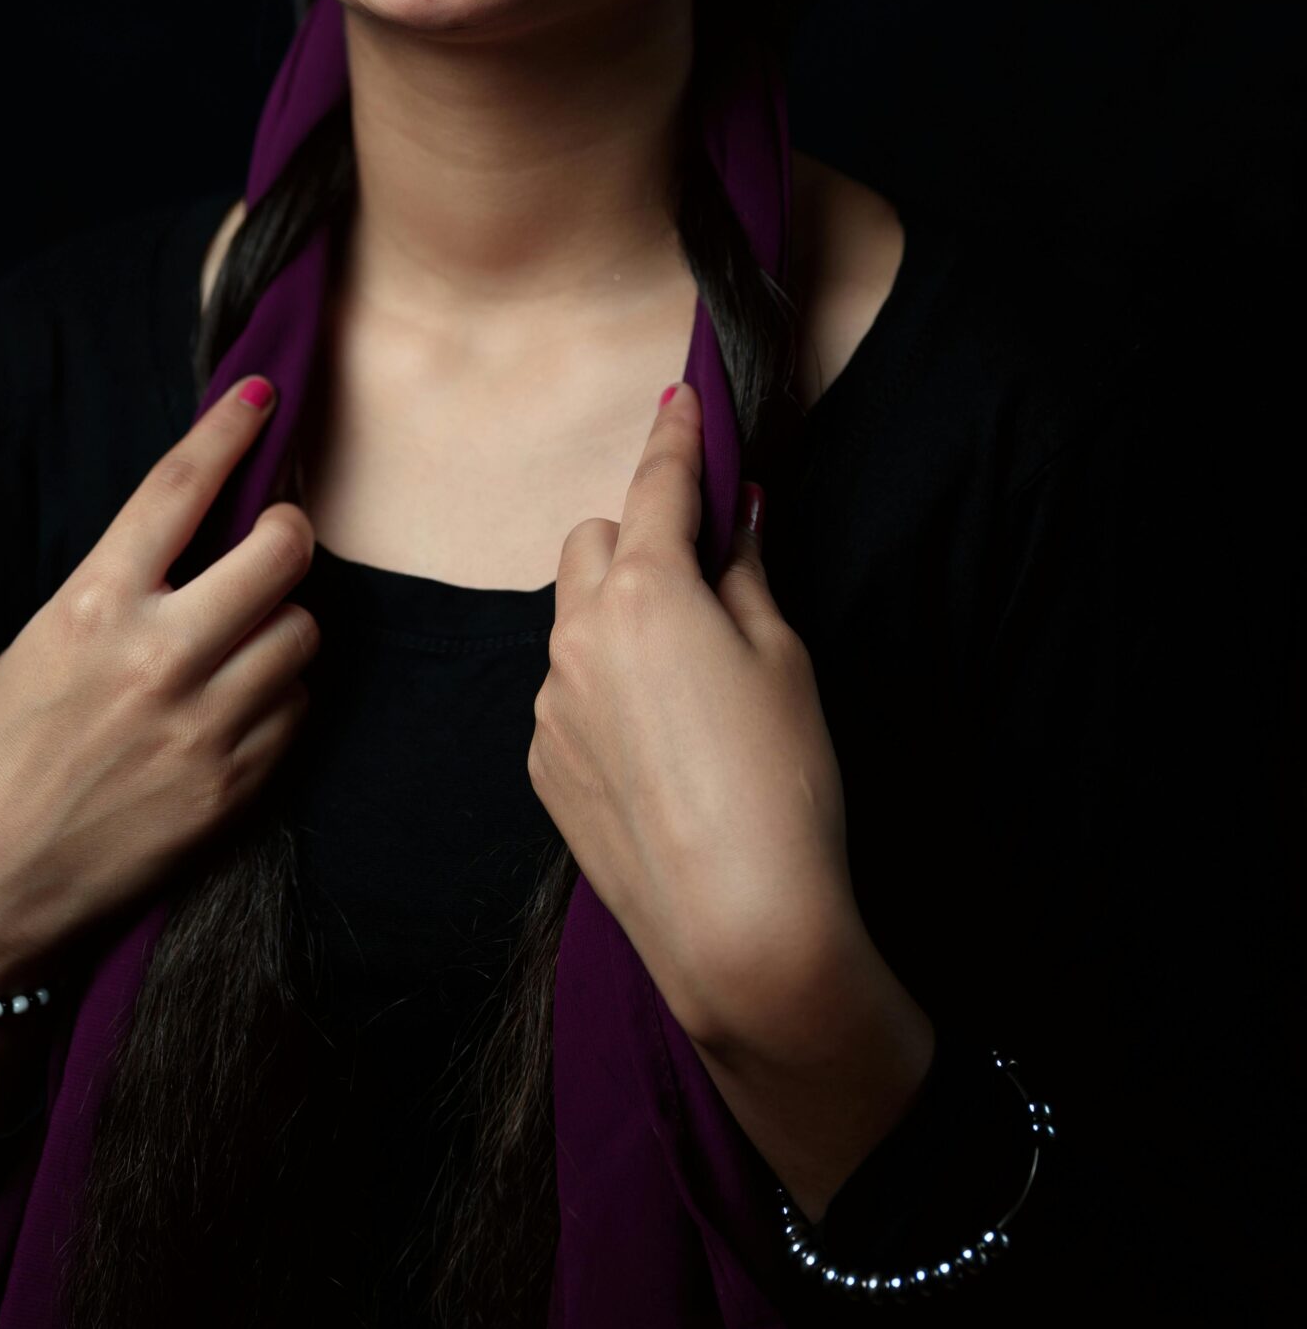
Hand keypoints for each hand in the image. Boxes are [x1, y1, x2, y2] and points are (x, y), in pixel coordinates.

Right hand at [0, 377, 319, 990]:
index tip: (260, 390)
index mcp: (92, 608)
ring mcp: (202, 728)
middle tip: (273, 541)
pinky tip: (238, 705)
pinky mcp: (233, 789)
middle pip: (282, 551)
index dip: (227, 428)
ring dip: (284, 623)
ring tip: (240, 642)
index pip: (179, 488)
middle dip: (287, 534)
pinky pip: (298, 708)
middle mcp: (155, 659)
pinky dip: (281, 695)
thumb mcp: (40, 643)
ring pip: (303, 630)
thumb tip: (208, 533)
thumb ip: (125, 587)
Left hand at [527, 381, 861, 1056]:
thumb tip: (737, 511)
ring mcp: (550, 704)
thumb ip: (747, 572)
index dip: (678, 439)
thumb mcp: (784, 659)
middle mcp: (577, 635)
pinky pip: (567, 691)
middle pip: (594, 542)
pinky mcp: (544, 764)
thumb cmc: (783, 784)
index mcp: (645, 591)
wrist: (741, 928)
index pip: (657, 487)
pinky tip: (666, 746)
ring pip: (574, 620)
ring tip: (693, 685)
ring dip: (620, 619)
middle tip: (706, 580)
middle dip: (639, 541)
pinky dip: (605, 689)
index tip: (683, 400)